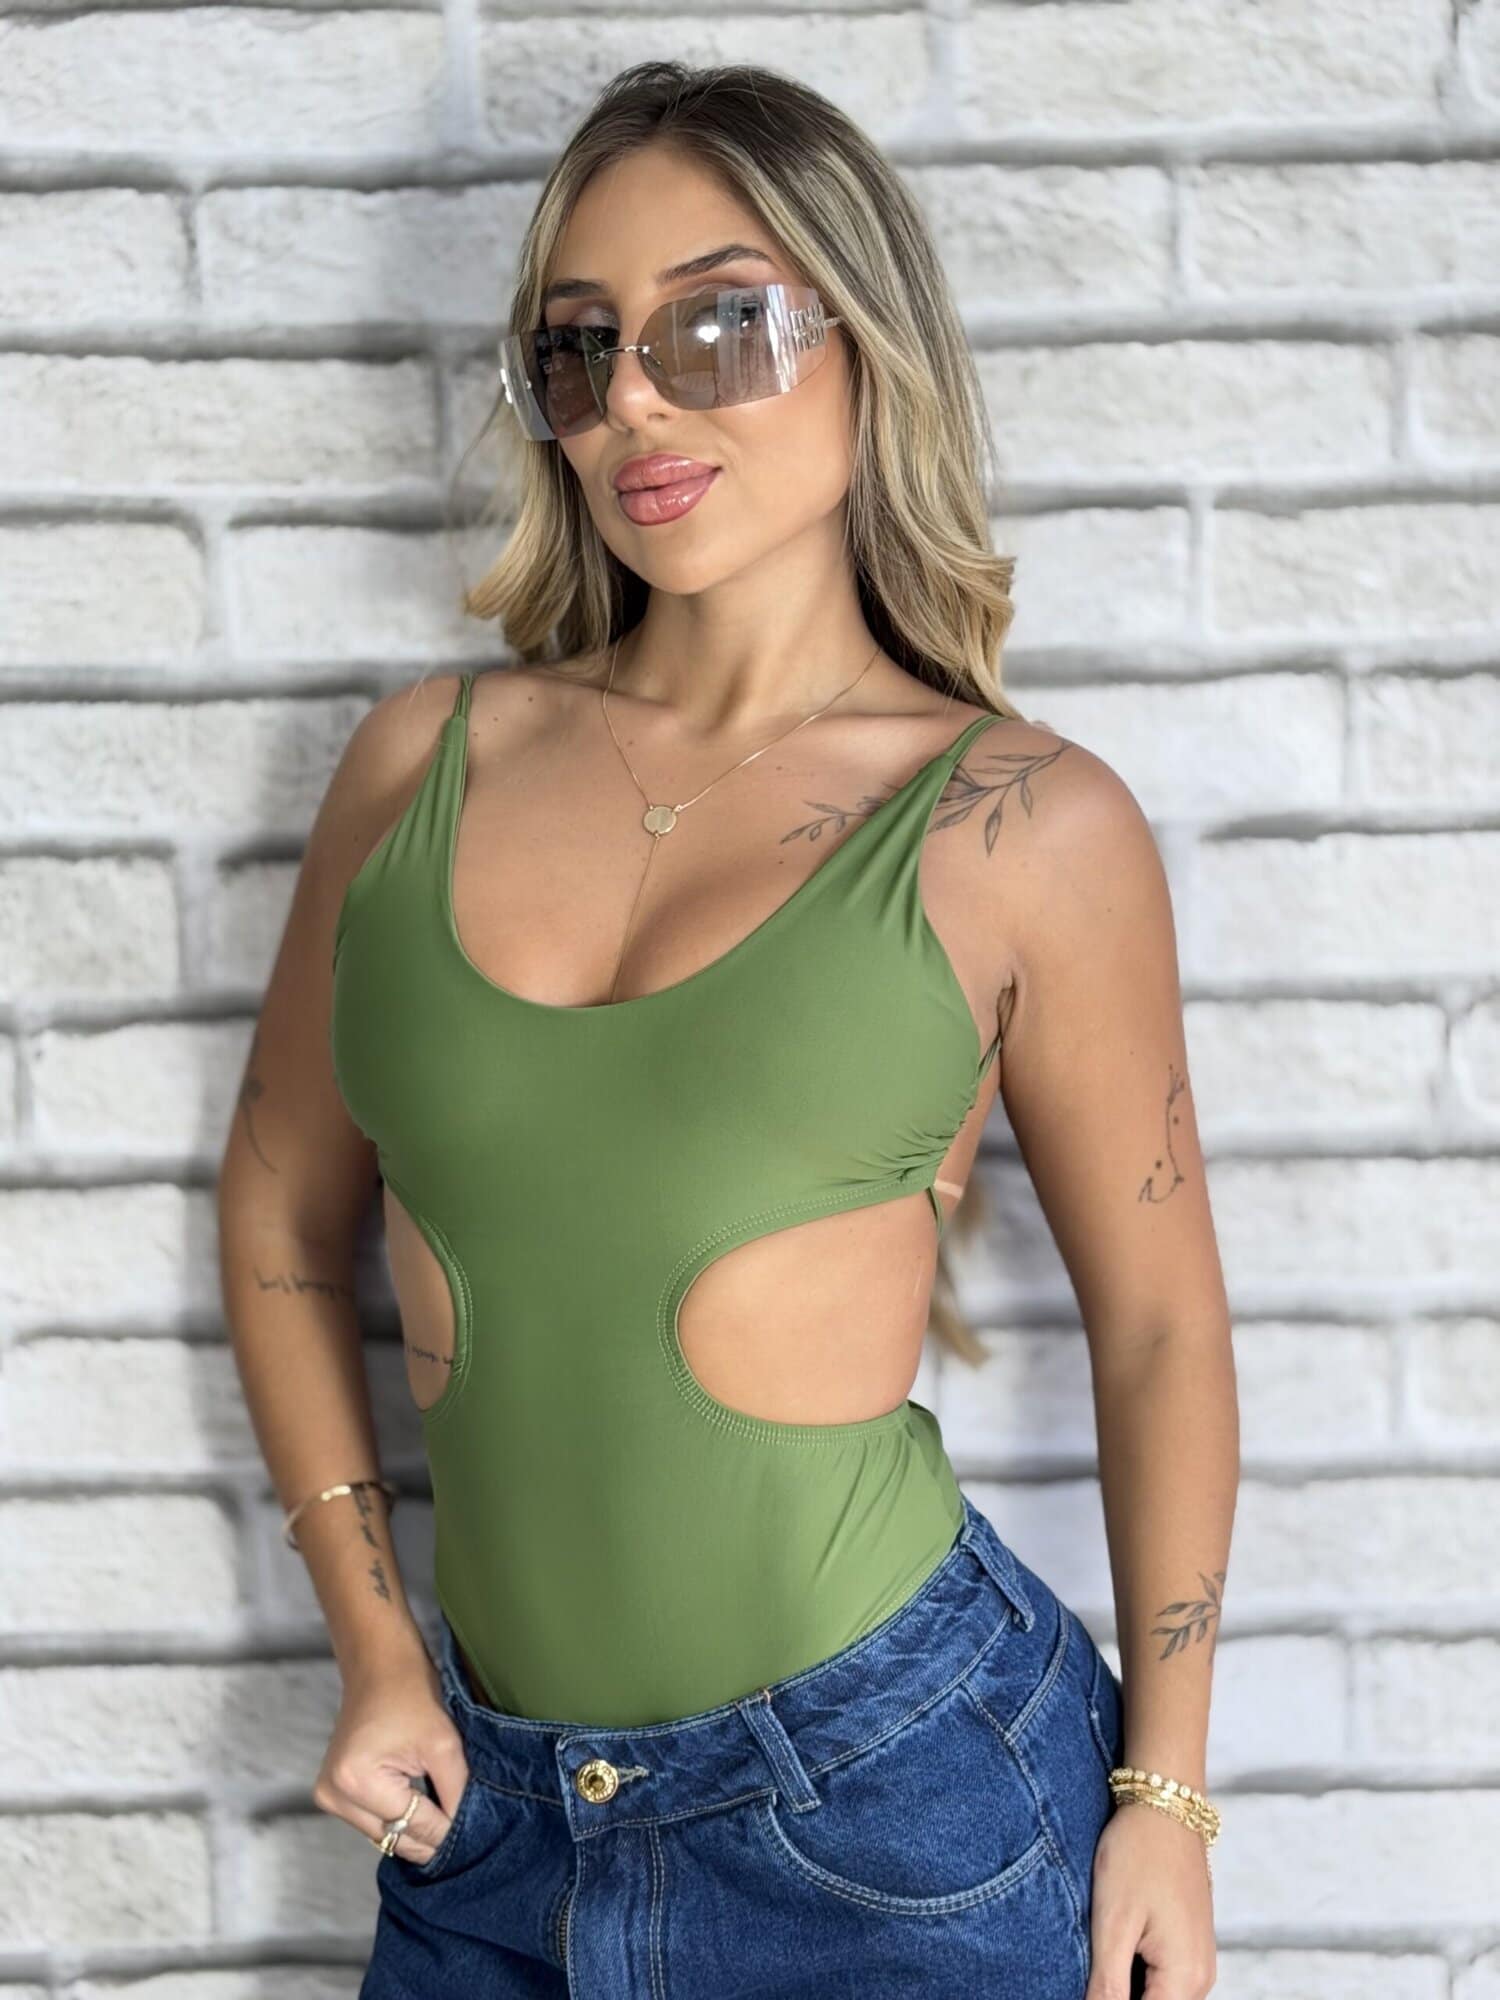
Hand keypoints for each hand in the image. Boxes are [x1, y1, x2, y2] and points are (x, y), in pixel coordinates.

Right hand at [313, 1647, 469, 1864]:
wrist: (379, 1665)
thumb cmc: (410, 1693)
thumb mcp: (444, 1744)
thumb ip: (455, 1794)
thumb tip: (463, 1834)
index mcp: (357, 1782)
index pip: (412, 1826)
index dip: (447, 1830)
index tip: (475, 1831)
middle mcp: (335, 1795)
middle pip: (394, 1838)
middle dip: (430, 1833)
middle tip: (462, 1824)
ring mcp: (329, 1796)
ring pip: (384, 1835)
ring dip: (413, 1827)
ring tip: (439, 1806)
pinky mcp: (332, 1794)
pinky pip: (372, 1822)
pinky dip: (397, 1817)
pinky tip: (418, 1802)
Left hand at [1085, 1800, 1216, 1998]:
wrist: (1166, 1805)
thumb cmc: (1137, 1856)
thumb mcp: (1112, 1924)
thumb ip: (1107, 1987)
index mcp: (1185, 1979)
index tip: (1089, 1982)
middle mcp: (1200, 1979)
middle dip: (1116, 1995)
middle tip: (1093, 1960)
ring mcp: (1198, 1962)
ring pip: (1157, 1996)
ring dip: (1124, 1987)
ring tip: (1098, 1955)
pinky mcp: (1189, 1945)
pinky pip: (1161, 1979)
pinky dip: (1134, 1973)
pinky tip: (1113, 1947)